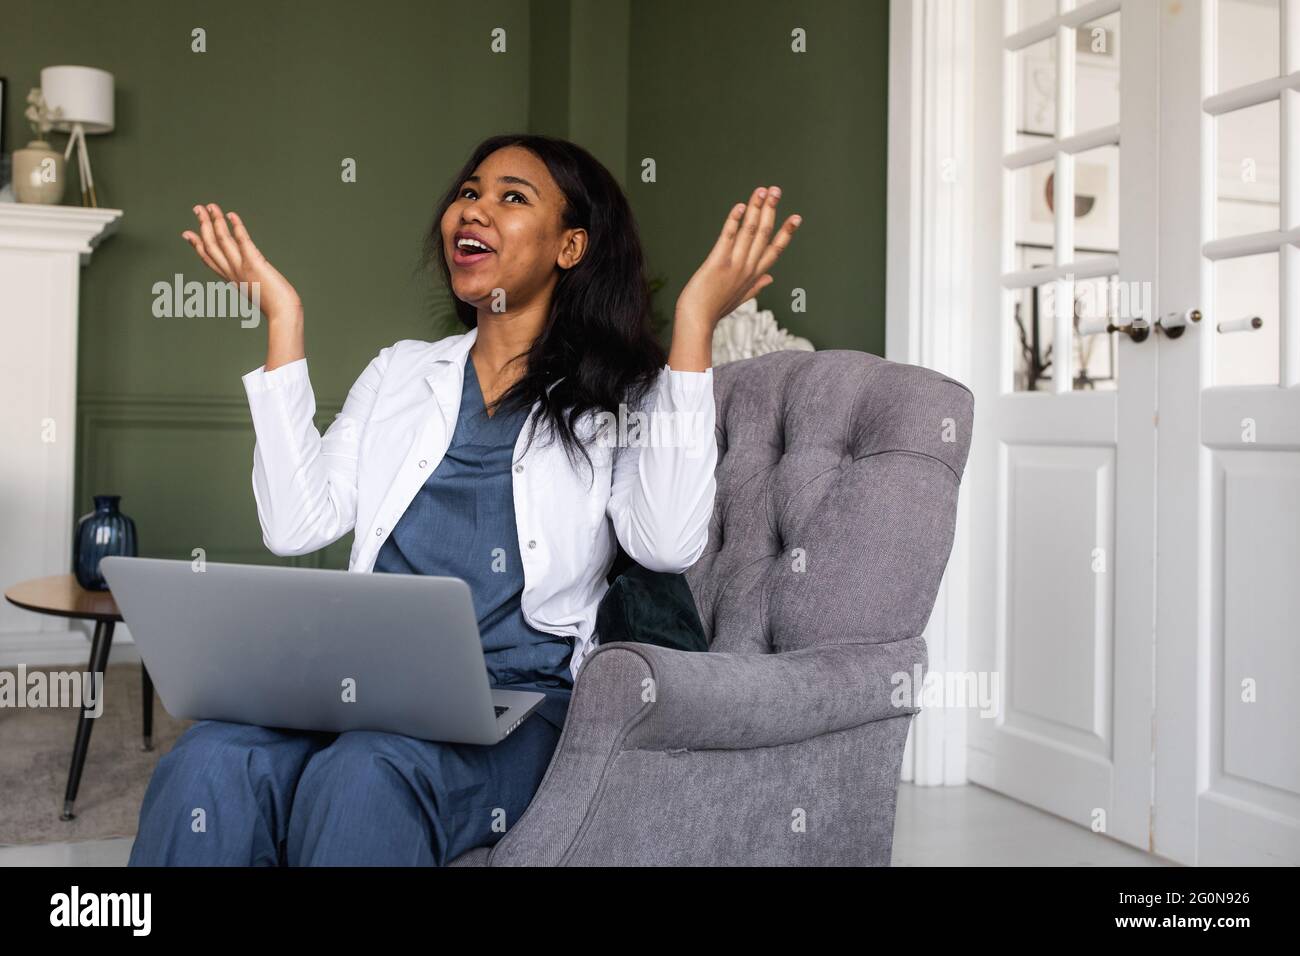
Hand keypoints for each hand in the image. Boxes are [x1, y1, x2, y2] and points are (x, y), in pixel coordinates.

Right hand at [182, 203, 301, 322]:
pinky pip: (243, 242)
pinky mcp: (254, 263)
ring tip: (210, 206)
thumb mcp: (256, 291)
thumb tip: (253, 275)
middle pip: (211, 246)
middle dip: (203, 226)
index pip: (209, 259)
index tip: (187, 233)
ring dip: (215, 221)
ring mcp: (242, 267)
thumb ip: (250, 281)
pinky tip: (232, 215)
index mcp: (232, 279)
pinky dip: (237, 227)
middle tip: (196, 209)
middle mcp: (233, 272)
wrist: (283, 314)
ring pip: (222, 241)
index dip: (197, 245)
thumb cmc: (276, 306)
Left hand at [674, 185, 800, 330]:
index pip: (775, 250)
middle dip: (771, 210)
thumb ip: (756, 286)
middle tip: (776, 190)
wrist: (697, 322)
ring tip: (763, 190)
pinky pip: (728, 237)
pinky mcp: (717, 263)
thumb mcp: (740, 298)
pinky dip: (734, 220)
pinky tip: (740, 206)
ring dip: (757, 208)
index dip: (786, 232)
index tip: (797, 217)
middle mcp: (747, 268)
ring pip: (750, 231)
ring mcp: (734, 265)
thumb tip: (770, 278)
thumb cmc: (715, 309)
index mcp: (754, 275)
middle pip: (765, 234)